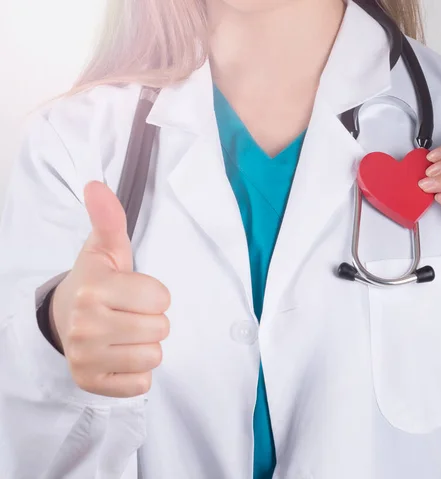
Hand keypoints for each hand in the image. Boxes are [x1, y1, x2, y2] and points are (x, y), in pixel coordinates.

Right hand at [50, 181, 170, 397]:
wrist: (65, 318)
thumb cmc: (96, 282)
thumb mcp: (106, 249)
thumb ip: (109, 219)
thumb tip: (96, 185)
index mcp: (94, 289)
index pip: (161, 298)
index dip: (154, 294)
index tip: (133, 291)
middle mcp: (85, 325)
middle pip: (161, 329)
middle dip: (152, 320)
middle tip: (128, 313)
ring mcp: (85, 357)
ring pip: (154, 357)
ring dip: (146, 346)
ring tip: (124, 333)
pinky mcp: (90, 383)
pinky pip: (141, 384)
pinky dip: (136, 372)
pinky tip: (119, 356)